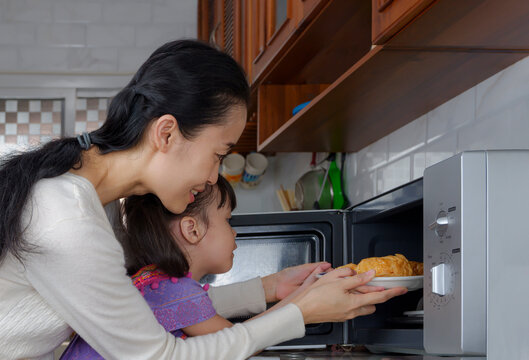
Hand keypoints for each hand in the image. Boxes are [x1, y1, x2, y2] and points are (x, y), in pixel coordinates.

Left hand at [261, 262, 331, 302]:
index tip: (338, 273)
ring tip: (330, 285)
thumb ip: (317, 266)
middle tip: (336, 280)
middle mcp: (312, 281)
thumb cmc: (288, 276)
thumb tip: (327, 264)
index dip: (332, 273)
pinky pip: (316, 294)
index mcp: (311, 273)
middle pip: (326, 280)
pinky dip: (320, 293)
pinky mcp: (308, 296)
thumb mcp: (304, 268)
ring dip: (326, 286)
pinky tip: (323, 292)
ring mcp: (310, 289)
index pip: (325, 271)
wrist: (278, 287)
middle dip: (331, 280)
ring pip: (322, 287)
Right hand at [292, 269, 407, 323]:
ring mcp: (345, 315)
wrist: (302, 310)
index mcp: (355, 302)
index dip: (393, 292)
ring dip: (362, 298)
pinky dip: (352, 300)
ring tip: (353, 286)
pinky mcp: (338, 316)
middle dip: (375, 295)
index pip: (380, 297)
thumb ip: (356, 278)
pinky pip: (351, 308)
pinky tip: (342, 292)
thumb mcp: (337, 281)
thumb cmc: (316, 296)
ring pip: (361, 306)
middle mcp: (352, 311)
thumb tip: (369, 275)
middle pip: (371, 304)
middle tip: (372, 284)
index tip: (401, 290)